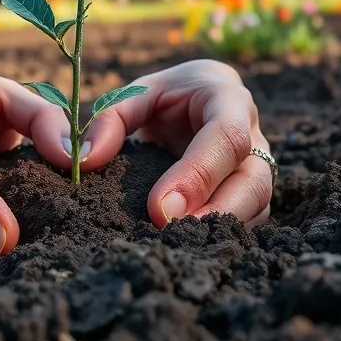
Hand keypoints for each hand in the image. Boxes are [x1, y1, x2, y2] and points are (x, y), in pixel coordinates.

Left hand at [76, 59, 273, 228]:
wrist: (196, 99)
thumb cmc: (167, 96)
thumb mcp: (136, 94)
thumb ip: (109, 119)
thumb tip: (83, 160)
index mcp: (228, 99)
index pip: (226, 137)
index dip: (197, 175)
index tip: (159, 208)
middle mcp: (253, 134)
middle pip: (253, 181)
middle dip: (215, 213)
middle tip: (168, 234)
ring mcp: (257, 166)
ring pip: (256, 206)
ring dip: (218, 231)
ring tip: (174, 247)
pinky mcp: (250, 193)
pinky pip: (248, 220)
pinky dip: (218, 236)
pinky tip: (185, 246)